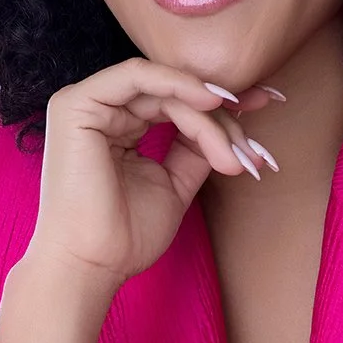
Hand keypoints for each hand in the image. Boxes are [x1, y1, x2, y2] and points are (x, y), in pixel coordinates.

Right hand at [28, 58, 284, 285]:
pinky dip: (179, 85)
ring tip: (234, 150)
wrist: (93, 266)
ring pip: (164, 89)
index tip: (265, 106)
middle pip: (175, 96)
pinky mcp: (77, 105)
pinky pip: (138, 77)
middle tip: (252, 150)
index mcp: (118, 129)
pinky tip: (211, 102)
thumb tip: (231, 124)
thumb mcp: (175, 184)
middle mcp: (101, 112)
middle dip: (223, 116)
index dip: (221, 106)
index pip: (175, 103)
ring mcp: (86, 105)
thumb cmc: (126, 237)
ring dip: (208, 116)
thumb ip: (195, 149)